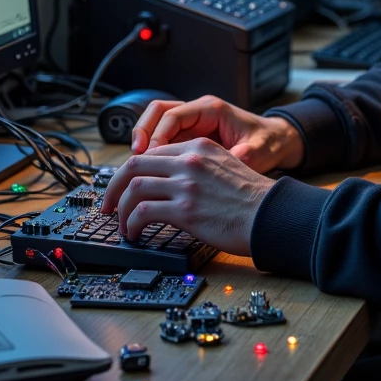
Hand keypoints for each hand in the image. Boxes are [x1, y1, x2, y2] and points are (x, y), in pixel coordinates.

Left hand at [100, 138, 276, 254]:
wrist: (272, 215)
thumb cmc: (253, 200)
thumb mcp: (225, 167)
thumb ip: (198, 168)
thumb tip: (171, 184)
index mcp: (199, 147)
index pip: (152, 153)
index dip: (132, 171)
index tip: (125, 187)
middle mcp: (189, 161)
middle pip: (133, 165)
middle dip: (114, 187)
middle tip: (108, 205)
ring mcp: (186, 184)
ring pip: (133, 188)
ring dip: (120, 209)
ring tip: (122, 224)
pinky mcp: (185, 210)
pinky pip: (142, 212)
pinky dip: (131, 224)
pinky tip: (135, 233)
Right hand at [130, 95, 303, 171]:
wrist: (275, 143)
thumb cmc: (267, 143)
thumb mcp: (258, 150)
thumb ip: (243, 154)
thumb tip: (234, 158)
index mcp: (211, 109)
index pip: (173, 115)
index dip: (158, 135)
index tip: (152, 156)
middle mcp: (197, 113)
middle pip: (156, 112)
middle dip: (142, 132)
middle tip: (135, 157)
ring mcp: (190, 124)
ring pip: (155, 124)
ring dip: (143, 141)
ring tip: (136, 165)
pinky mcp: (188, 138)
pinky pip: (163, 139)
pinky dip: (153, 152)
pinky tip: (149, 171)